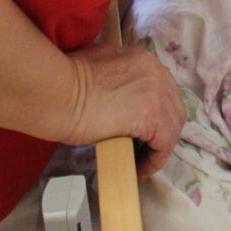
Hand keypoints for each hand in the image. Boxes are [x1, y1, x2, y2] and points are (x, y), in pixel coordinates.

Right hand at [63, 42, 185, 177]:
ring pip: (172, 127)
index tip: (144, 131)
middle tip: (146, 149)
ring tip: (141, 162)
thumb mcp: (98, 62)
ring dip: (159, 147)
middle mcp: (156, 72)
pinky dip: (154, 160)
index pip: (163, 90)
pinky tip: (139, 170)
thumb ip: (116, 73)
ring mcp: (156, 93)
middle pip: (173, 107)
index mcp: (144, 59)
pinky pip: (163, 144)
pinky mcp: (151, 116)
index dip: (157, 113)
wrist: (57, 93)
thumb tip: (118, 90)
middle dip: (163, 130)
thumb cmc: (66, 80)